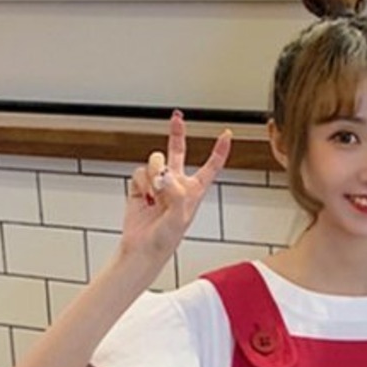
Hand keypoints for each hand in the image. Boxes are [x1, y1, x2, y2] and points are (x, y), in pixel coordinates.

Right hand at [122, 111, 232, 259]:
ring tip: (155, 195)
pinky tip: (145, 198)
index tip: (226, 133)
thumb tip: (165, 175)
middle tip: (177, 117)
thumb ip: (177, 194)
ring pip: (156, 161)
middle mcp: (177, 184)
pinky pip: (139, 172)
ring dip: (154, 174)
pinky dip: (141, 184)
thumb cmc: (165, 239)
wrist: (142, 248)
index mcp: (194, 191)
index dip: (219, 150)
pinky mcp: (141, 186)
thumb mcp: (180, 218)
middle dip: (177, 133)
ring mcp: (158, 184)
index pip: (211, 166)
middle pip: (178, 151)